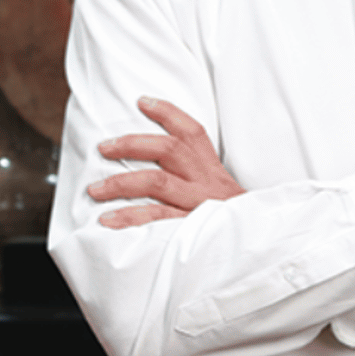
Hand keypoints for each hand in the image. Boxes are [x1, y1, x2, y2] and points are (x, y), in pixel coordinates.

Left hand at [88, 97, 242, 227]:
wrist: (259, 254)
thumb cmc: (234, 227)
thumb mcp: (225, 198)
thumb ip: (199, 184)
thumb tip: (161, 171)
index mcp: (215, 173)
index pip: (193, 133)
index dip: (168, 113)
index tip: (143, 101)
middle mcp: (208, 184)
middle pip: (169, 150)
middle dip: (132, 144)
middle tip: (104, 147)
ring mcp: (199, 205)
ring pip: (157, 182)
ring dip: (120, 183)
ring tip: (95, 188)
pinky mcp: (190, 230)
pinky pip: (155, 219)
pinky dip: (129, 218)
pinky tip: (107, 219)